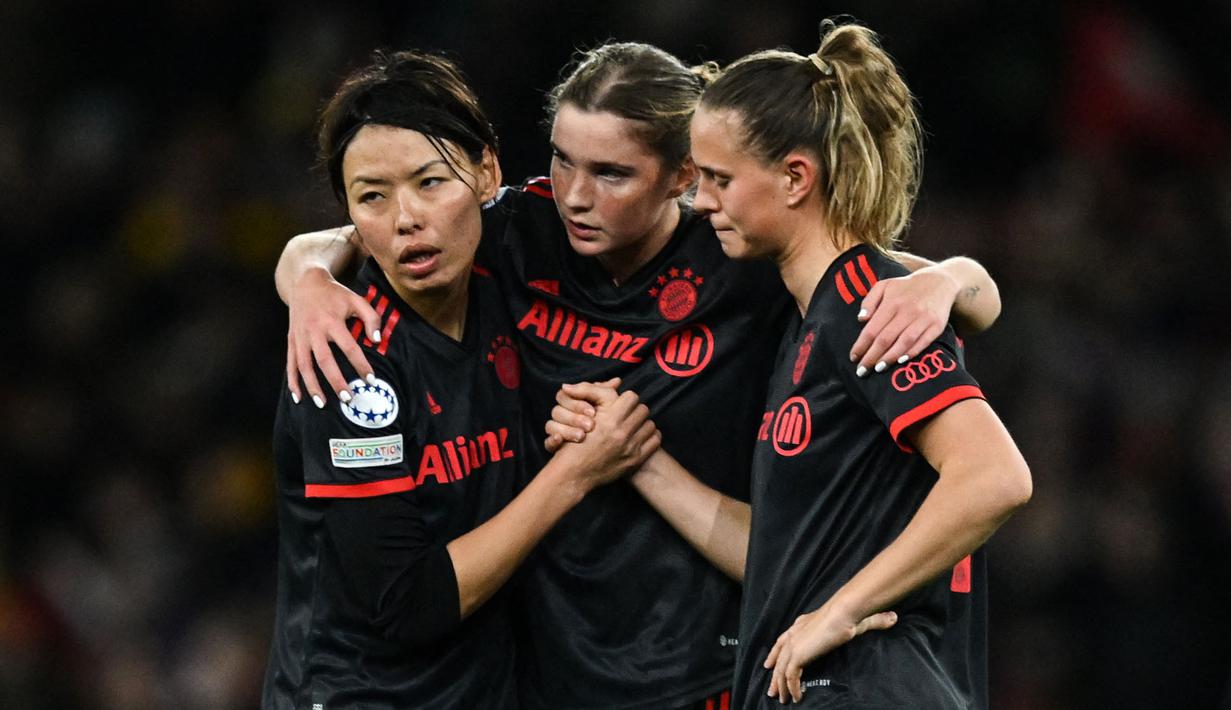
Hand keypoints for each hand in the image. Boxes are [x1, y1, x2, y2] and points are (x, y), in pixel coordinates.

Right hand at [287, 268, 381, 407]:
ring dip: (312, 386)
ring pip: (304, 365)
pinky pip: (290, 364)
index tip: (370, 379)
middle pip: (324, 360)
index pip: (349, 347)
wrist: (305, 283)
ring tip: (323, 403)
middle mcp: (313, 330)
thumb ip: (371, 317)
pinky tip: (298, 397)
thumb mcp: (356, 299)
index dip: (360, 364)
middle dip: (335, 381)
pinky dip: (293, 381)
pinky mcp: (291, 340)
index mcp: (331, 321)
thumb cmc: (336, 294)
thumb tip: (376, 340)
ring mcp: (300, 337)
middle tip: (347, 398)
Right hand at [544, 378, 620, 451]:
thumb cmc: (604, 427)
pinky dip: (552, 441)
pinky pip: (547, 443)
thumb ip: (606, 394)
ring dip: (567, 430)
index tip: (593, 412)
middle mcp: (562, 416)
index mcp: (571, 403)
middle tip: (591, 426)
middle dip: (574, 418)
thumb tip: (616, 381)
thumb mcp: (606, 408)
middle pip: (556, 410)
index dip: (577, 403)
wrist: (601, 453)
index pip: (564, 395)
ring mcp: (556, 431)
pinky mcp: (554, 446)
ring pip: (550, 425)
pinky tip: (560, 440)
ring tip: (582, 436)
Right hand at [552, 387, 659, 490]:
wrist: (574, 473)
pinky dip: (650, 437)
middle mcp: (622, 432)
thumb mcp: (581, 415)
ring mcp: (631, 447)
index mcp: (610, 419)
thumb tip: (616, 381)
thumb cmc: (575, 442)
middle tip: (628, 415)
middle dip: (635, 411)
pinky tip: (640, 438)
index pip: (631, 397)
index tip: (620, 404)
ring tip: (634, 427)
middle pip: (643, 409)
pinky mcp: (636, 460)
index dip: (625, 399)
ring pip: (650, 424)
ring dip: (642, 423)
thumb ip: (597, 394)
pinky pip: (655, 440)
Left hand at [764, 603, 896, 702]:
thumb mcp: (859, 620)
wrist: (843, 614)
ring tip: (783, 699)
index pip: (782, 641)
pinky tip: (797, 697)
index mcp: (801, 625)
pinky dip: (792, 688)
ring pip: (781, 670)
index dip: (775, 654)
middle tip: (773, 691)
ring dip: (781, 686)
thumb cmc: (850, 615)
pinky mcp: (796, 654)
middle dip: (774, 676)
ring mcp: (793, 644)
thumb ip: (874, 621)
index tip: (769, 665)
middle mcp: (794, 634)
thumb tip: (894, 618)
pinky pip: (790, 677)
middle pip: (777, 658)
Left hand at [848, 267, 957, 376]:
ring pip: (903, 342)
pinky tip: (899, 361)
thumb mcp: (884, 286)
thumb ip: (869, 301)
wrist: (939, 281)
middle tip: (862, 371)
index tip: (853, 358)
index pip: (872, 329)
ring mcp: (923, 319)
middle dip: (871, 357)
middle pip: (885, 339)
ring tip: (878, 369)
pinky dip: (911, 353)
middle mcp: (908, 311)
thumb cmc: (905, 287)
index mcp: (892, 302)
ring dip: (889, 358)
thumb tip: (861, 319)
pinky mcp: (937, 325)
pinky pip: (922, 343)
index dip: (861, 345)